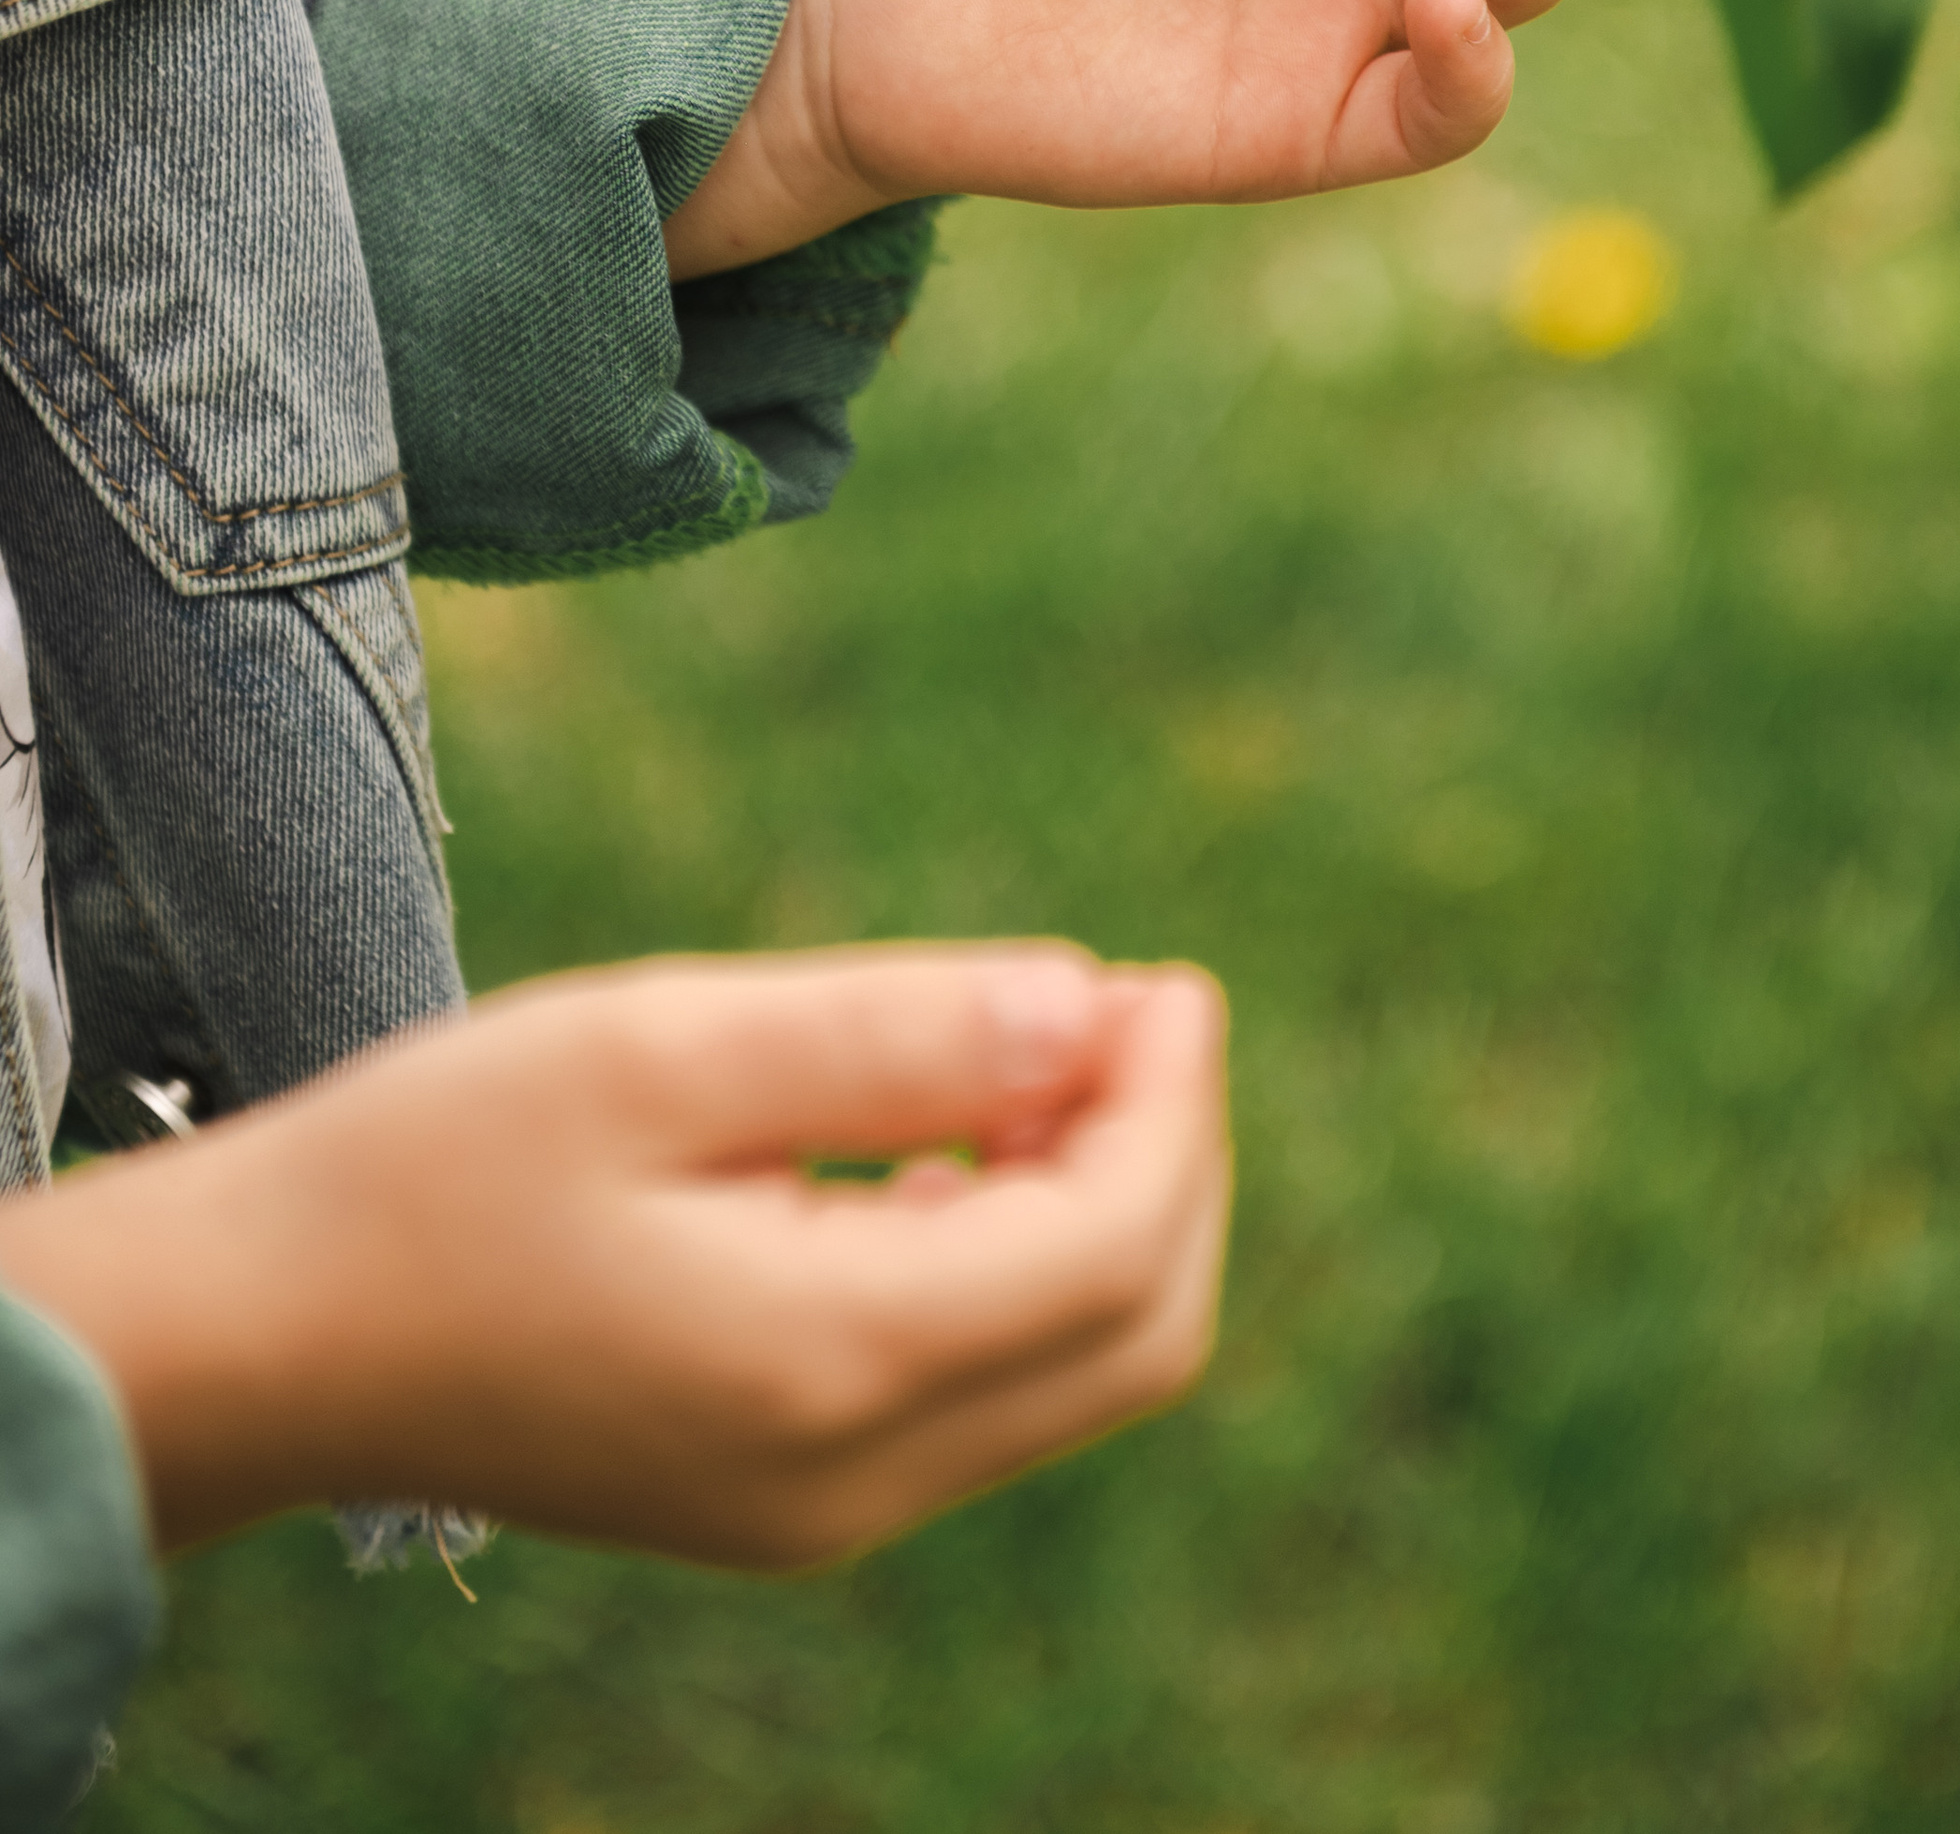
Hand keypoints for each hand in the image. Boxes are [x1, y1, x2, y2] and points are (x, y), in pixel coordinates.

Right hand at [0, 946, 1227, 1564]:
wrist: (262, 1339)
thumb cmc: (442, 1164)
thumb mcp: (666, 1046)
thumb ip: (889, 1034)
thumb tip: (1085, 1002)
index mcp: (834, 1360)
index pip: (1118, 1246)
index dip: (1173, 1099)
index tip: (1159, 973)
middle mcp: (854, 1475)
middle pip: (1137, 1335)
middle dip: (1171, 1157)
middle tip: (1129, 1004)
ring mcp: (820, 1511)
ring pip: (1073, 1373)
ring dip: (1102, 1207)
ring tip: (1041, 1049)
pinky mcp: (781, 1499)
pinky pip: (980, 1395)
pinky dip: (1017, 1265)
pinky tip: (948, 1148)